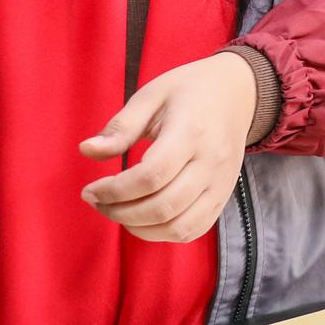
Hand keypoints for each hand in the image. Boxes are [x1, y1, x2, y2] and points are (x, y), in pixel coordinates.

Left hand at [78, 54, 258, 242]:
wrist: (239, 92)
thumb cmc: (190, 90)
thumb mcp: (152, 95)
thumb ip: (121, 126)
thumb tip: (86, 150)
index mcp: (191, 131)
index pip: (151, 176)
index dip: (115, 191)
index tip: (90, 189)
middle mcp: (211, 162)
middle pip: (163, 207)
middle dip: (121, 212)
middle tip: (98, 202)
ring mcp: (221, 184)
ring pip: (179, 227)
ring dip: (140, 229)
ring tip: (118, 211)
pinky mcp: (224, 197)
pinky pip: (194, 230)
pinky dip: (164, 234)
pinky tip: (144, 219)